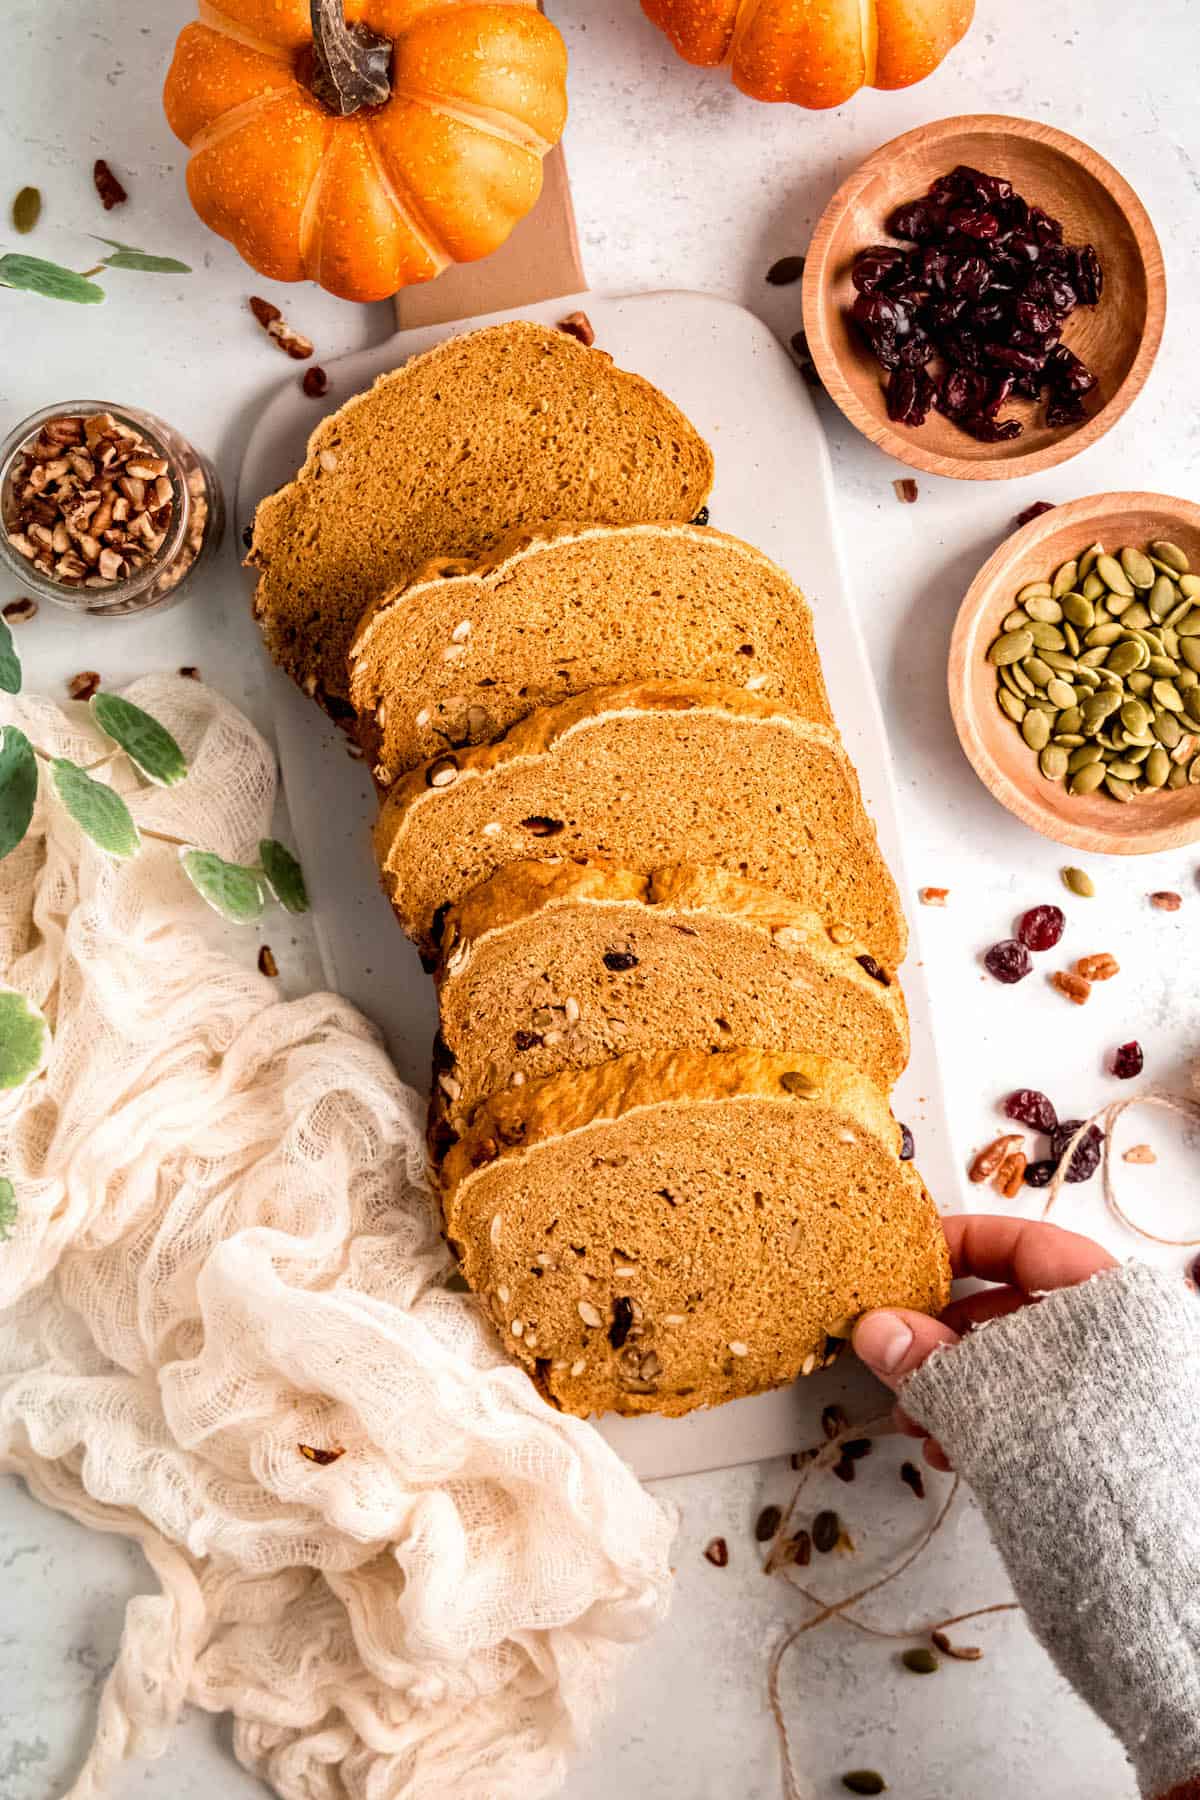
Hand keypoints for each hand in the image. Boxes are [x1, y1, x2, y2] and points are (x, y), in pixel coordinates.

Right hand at [852, 1214, 1117, 1470]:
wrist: (1157, 1566)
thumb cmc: (1087, 1464)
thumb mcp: (990, 1400)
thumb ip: (928, 1360)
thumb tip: (874, 1329)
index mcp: (1107, 1299)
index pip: (1022, 1244)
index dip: (958, 1245)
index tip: (906, 1261)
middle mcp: (1122, 1336)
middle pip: (1016, 1309)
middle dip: (944, 1337)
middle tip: (899, 1359)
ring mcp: (1120, 1391)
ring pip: (1023, 1366)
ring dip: (958, 1387)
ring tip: (918, 1424)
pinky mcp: (1113, 1439)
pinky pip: (1042, 1409)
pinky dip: (993, 1421)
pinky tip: (953, 1452)